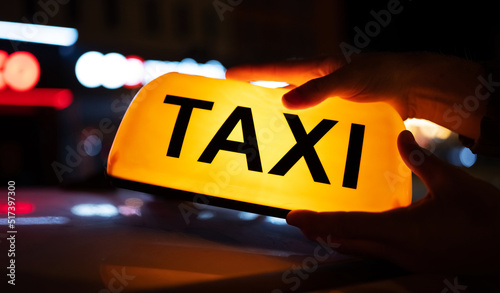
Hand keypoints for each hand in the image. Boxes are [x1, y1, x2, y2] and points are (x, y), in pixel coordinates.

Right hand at [226, 53, 486, 139]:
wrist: (414, 88)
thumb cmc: (383, 76)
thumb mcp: (349, 81)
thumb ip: (318, 91)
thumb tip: (284, 102)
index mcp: (317, 68)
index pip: (276, 70)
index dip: (252, 73)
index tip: (228, 76)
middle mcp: (319, 84)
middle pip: (281, 91)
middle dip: (260, 100)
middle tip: (240, 111)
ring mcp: (329, 100)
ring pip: (297, 111)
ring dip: (282, 120)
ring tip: (264, 134)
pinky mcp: (341, 115)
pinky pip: (315, 124)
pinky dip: (304, 132)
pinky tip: (299, 146)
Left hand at [287, 130, 499, 273]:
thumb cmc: (486, 216)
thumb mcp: (453, 183)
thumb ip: (423, 159)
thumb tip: (403, 136)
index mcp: (402, 230)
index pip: (347, 225)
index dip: (317, 221)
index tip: (292, 216)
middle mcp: (397, 249)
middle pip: (346, 242)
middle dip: (320, 231)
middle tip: (298, 219)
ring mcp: (406, 259)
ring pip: (359, 249)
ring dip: (336, 237)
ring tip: (320, 223)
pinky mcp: (416, 260)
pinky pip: (376, 251)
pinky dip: (358, 240)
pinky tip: (359, 229)